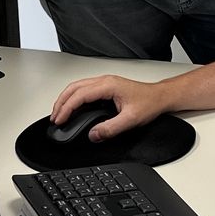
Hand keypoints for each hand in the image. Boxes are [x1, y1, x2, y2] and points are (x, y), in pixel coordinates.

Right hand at [50, 75, 167, 142]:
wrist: (160, 97)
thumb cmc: (149, 103)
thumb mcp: (131, 120)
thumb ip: (111, 129)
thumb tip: (93, 134)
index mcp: (108, 85)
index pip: (80, 95)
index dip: (67, 108)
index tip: (59, 119)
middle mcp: (105, 81)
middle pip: (74, 88)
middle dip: (61, 102)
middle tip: (54, 118)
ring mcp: (105, 82)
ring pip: (77, 87)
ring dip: (65, 99)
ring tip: (58, 113)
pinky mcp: (106, 87)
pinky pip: (83, 89)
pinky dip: (73, 98)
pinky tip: (71, 107)